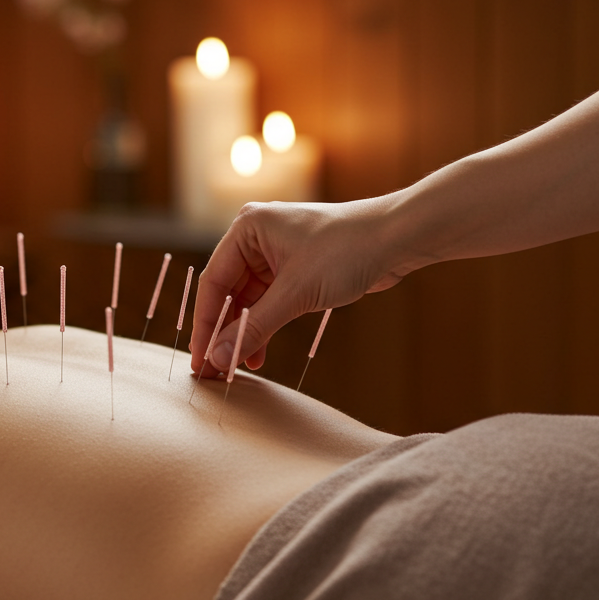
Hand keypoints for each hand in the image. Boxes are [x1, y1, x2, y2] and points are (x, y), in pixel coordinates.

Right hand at [189, 197, 409, 376]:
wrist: (397, 239)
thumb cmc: (347, 251)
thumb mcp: (296, 294)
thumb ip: (254, 328)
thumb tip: (219, 358)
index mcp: (246, 229)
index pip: (213, 282)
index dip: (206, 324)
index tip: (201, 358)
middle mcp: (255, 239)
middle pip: (228, 293)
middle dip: (224, 333)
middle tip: (214, 370)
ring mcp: (275, 254)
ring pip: (248, 302)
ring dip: (244, 334)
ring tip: (237, 368)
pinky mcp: (294, 270)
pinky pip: (268, 303)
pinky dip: (264, 328)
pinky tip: (259, 354)